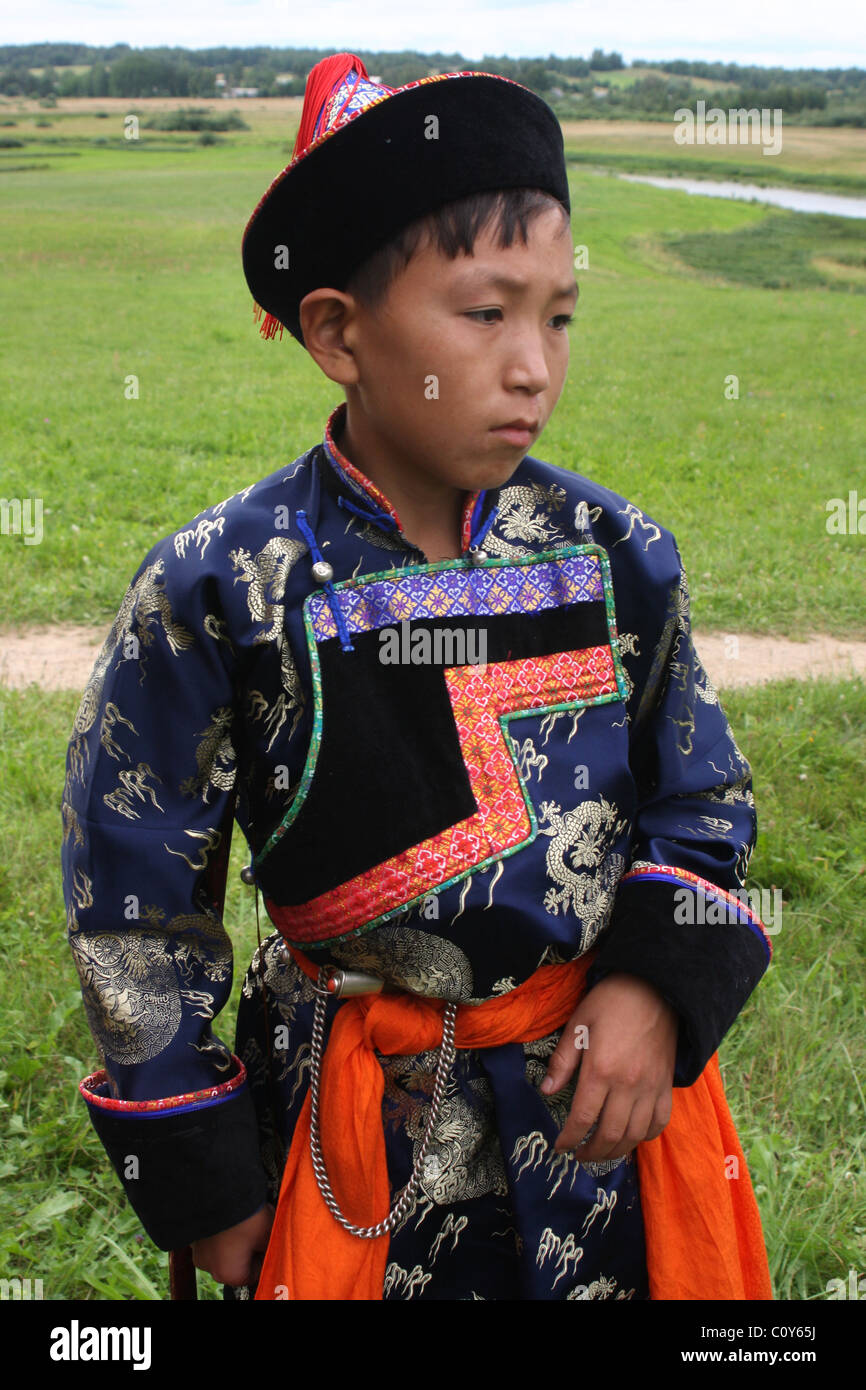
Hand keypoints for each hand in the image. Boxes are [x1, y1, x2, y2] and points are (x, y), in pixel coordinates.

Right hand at [191, 1203, 274, 1286]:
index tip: (269, 1240)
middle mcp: (208, 1265)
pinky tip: (232, 1212)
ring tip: (246, 1216)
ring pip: (224, 1246)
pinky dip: (222, 1226)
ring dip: (235, 1235)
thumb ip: (269, 1248)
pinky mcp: (192, 1230)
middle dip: (249, 1245)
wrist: (221, 1187)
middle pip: (237, 1260)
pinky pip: (212, 1233)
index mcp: (227, 1274)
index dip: (264, 1256)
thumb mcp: (268, 1233)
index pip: (253, 1273)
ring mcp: (197, 1248)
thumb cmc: (246, 1215)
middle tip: (258, 1226)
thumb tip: (271, 1248)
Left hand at [540, 973, 677, 1161]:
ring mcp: (651, 1088)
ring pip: (634, 1135)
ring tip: (601, 1152)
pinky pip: (658, 1123)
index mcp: (601, 1070)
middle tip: (578, 1155)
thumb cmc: (612, 1002)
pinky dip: (644, 1137)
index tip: (559, 1146)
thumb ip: (562, 1061)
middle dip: (591, 1152)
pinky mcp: (666, 1086)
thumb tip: (546, 1091)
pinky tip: (630, 1137)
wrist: (656, 988)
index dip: (569, 1138)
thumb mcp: (579, 1024)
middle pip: (609, 1134)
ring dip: (616, 1151)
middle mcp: (628, 1085)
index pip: (583, 1118)